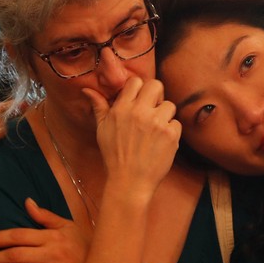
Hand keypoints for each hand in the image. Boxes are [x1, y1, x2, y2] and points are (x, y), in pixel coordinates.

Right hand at [83, 78, 180, 200]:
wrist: (130, 181)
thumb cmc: (114, 155)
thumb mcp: (102, 130)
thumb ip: (99, 107)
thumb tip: (87, 90)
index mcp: (122, 109)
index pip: (136, 81)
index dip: (139, 89)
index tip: (139, 101)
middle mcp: (139, 112)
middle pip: (156, 85)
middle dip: (156, 95)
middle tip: (153, 109)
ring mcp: (157, 123)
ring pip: (169, 105)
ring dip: (165, 115)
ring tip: (156, 130)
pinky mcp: (170, 135)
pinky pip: (176, 123)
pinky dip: (171, 132)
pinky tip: (161, 142)